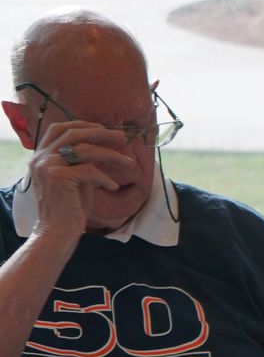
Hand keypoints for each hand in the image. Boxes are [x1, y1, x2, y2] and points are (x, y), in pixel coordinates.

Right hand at [24, 120, 139, 239]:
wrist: (57, 231)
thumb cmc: (70, 207)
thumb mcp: (77, 179)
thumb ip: (84, 161)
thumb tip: (105, 145)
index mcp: (41, 156)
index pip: (59, 129)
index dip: (83, 124)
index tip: (105, 128)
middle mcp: (41, 158)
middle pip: (73, 133)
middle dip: (101, 133)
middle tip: (123, 137)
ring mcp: (47, 166)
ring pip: (85, 150)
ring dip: (112, 155)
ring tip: (129, 163)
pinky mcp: (58, 178)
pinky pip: (89, 170)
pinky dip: (105, 178)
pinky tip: (113, 187)